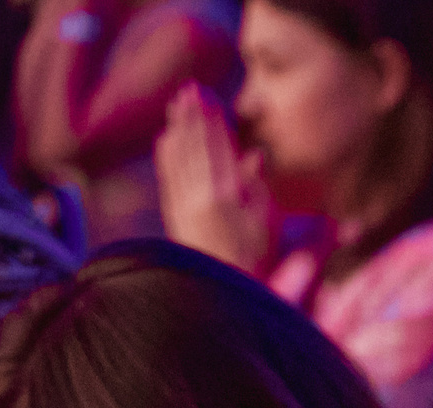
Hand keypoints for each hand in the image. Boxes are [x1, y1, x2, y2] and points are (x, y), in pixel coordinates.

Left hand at [155, 82, 272, 275]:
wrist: (220, 293)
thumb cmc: (255, 260)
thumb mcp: (268, 224)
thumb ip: (258, 188)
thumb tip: (254, 156)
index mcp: (225, 196)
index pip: (218, 148)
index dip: (213, 121)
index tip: (209, 97)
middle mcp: (199, 196)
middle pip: (195, 147)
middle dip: (192, 116)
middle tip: (189, 90)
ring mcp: (183, 204)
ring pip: (178, 157)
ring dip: (177, 128)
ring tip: (176, 105)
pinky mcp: (174, 215)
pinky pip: (168, 175)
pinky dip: (167, 154)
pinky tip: (165, 138)